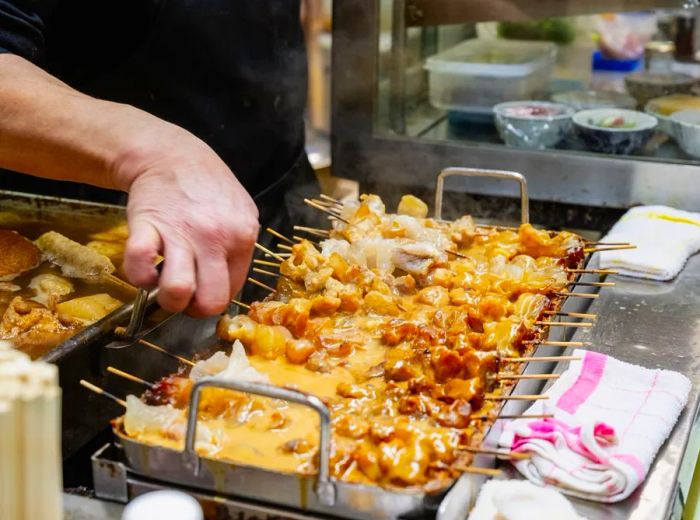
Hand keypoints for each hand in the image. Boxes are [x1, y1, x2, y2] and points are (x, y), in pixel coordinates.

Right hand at [116, 124, 258, 316]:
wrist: (170, 154)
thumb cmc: (206, 186)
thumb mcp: (240, 212)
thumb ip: (238, 247)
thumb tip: (228, 283)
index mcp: (242, 237)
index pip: (232, 292)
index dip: (213, 298)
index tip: (202, 290)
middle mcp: (216, 238)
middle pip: (211, 301)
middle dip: (193, 308)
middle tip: (184, 294)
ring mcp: (182, 233)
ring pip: (178, 291)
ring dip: (168, 299)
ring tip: (164, 285)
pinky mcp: (147, 226)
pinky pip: (139, 266)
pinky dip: (139, 277)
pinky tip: (145, 268)